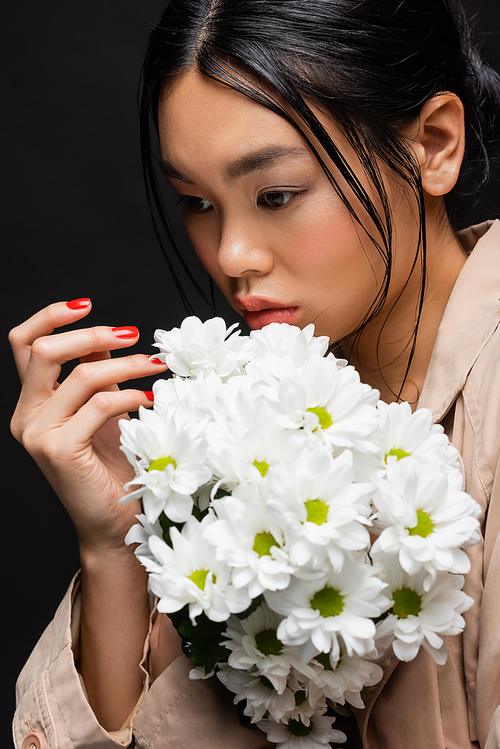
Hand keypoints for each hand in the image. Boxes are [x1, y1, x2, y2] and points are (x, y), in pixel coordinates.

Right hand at [9, 298, 168, 552]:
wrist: (115, 520)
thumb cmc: (113, 464)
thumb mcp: (103, 408)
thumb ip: (96, 372)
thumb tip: (107, 336)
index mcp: (32, 402)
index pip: (23, 343)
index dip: (50, 316)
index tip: (87, 305)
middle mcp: (26, 416)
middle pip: (43, 350)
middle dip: (92, 334)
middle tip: (132, 333)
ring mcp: (39, 434)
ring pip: (79, 376)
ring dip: (125, 365)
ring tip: (154, 366)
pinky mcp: (60, 451)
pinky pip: (98, 406)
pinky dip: (130, 396)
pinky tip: (149, 400)